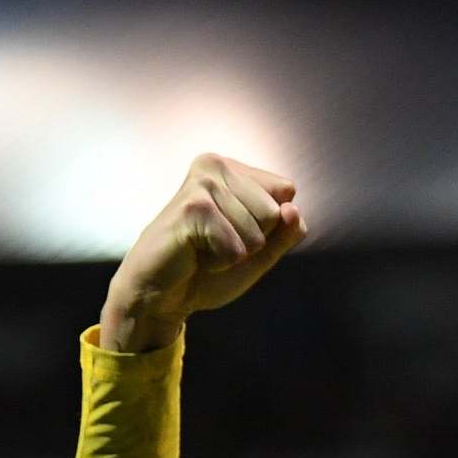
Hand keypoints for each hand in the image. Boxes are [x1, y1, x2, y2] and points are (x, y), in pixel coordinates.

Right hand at [100, 154, 307, 353]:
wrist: (163, 292)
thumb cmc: (209, 267)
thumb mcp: (261, 251)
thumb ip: (286, 232)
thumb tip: (294, 209)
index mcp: (233, 169)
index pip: (286, 191)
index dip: (270, 226)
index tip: (234, 231)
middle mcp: (216, 165)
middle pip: (275, 212)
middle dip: (253, 240)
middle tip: (216, 243)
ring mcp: (202, 183)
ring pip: (258, 232)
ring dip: (235, 253)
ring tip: (204, 248)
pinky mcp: (192, 208)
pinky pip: (237, 248)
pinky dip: (222, 262)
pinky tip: (195, 254)